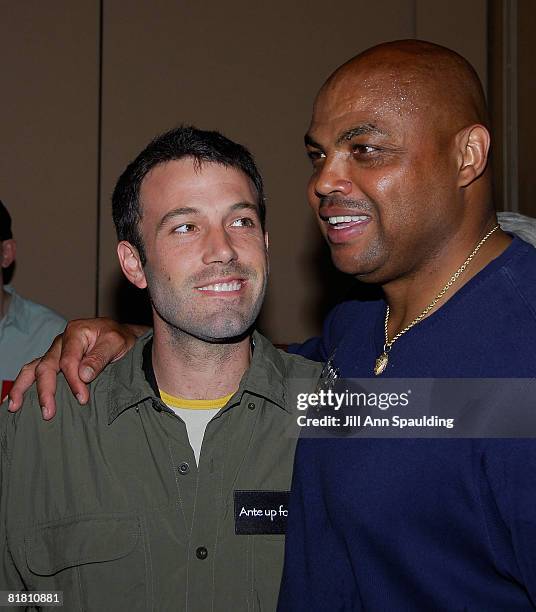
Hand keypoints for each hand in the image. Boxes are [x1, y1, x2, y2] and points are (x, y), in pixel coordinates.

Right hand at [8, 318, 146, 419]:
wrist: (122, 336)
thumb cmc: (120, 339)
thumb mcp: (116, 343)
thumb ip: (99, 357)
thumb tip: (83, 375)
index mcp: (76, 332)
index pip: (68, 361)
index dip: (73, 381)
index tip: (82, 399)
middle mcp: (61, 341)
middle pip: (46, 366)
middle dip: (46, 391)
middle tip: (49, 413)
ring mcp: (55, 351)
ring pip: (33, 368)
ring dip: (23, 388)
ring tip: (15, 407)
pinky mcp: (54, 361)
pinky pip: (34, 371)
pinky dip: (23, 385)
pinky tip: (14, 400)